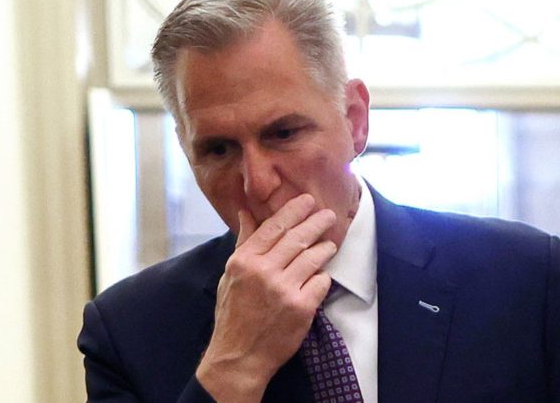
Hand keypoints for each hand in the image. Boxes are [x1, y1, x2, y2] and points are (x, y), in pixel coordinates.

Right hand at [196, 194, 336, 401]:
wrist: (239, 357)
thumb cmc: (233, 315)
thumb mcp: (229, 276)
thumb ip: (243, 243)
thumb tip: (247, 213)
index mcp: (244, 261)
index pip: (274, 227)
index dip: (294, 211)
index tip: (307, 201)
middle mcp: (264, 272)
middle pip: (297, 238)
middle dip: (316, 223)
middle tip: (328, 214)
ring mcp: (284, 289)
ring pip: (313, 257)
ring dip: (325, 247)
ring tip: (330, 243)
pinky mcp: (301, 307)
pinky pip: (320, 282)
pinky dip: (322, 277)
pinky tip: (322, 275)